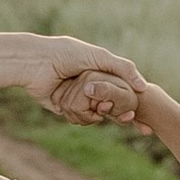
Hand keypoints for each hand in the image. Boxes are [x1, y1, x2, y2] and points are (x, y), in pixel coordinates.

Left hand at [19, 40, 141, 124]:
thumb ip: (123, 69)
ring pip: (95, 113)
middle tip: (136, 124)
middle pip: (109, 104)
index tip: (142, 116)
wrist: (37, 63)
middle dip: (121, 114)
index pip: (119, 88)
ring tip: (108, 113)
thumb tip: (143, 87)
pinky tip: (93, 115)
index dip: (132, 101)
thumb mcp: (100, 57)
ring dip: (102, 114)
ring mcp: (75, 97)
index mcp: (96, 71)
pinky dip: (85, 118)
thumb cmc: (67, 55)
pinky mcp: (63, 107)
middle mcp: (86, 85)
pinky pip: (79, 119)